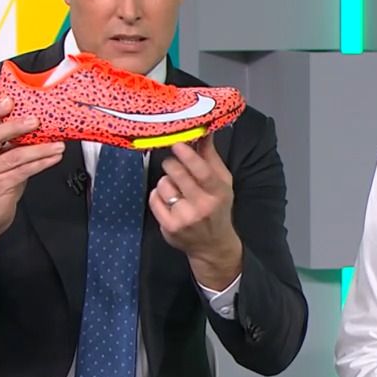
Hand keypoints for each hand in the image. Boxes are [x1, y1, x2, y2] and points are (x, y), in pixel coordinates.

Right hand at [0, 97, 63, 265]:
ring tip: (58, 145)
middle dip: (16, 126)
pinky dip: (41, 163)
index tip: (9, 100)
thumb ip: (10, 143)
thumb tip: (38, 125)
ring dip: (40, 148)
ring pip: (15, 156)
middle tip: (36, 120)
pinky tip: (53, 158)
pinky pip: (24, 172)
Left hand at [149, 137, 241, 289]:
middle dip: (172, 163)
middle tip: (174, 163)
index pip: (202, 171)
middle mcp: (202, 206)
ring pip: (163, 185)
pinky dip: (158, 196)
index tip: (177, 143)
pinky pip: (154, 199)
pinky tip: (169, 201)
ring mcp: (185, 218)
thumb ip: (210, 157)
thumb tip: (203, 131)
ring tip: (176, 189)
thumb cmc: (217, 208)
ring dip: (166, 182)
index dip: (188, 156)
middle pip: (178, 174)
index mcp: (218, 192)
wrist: (213, 245)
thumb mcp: (222, 182)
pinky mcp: (170, 227)